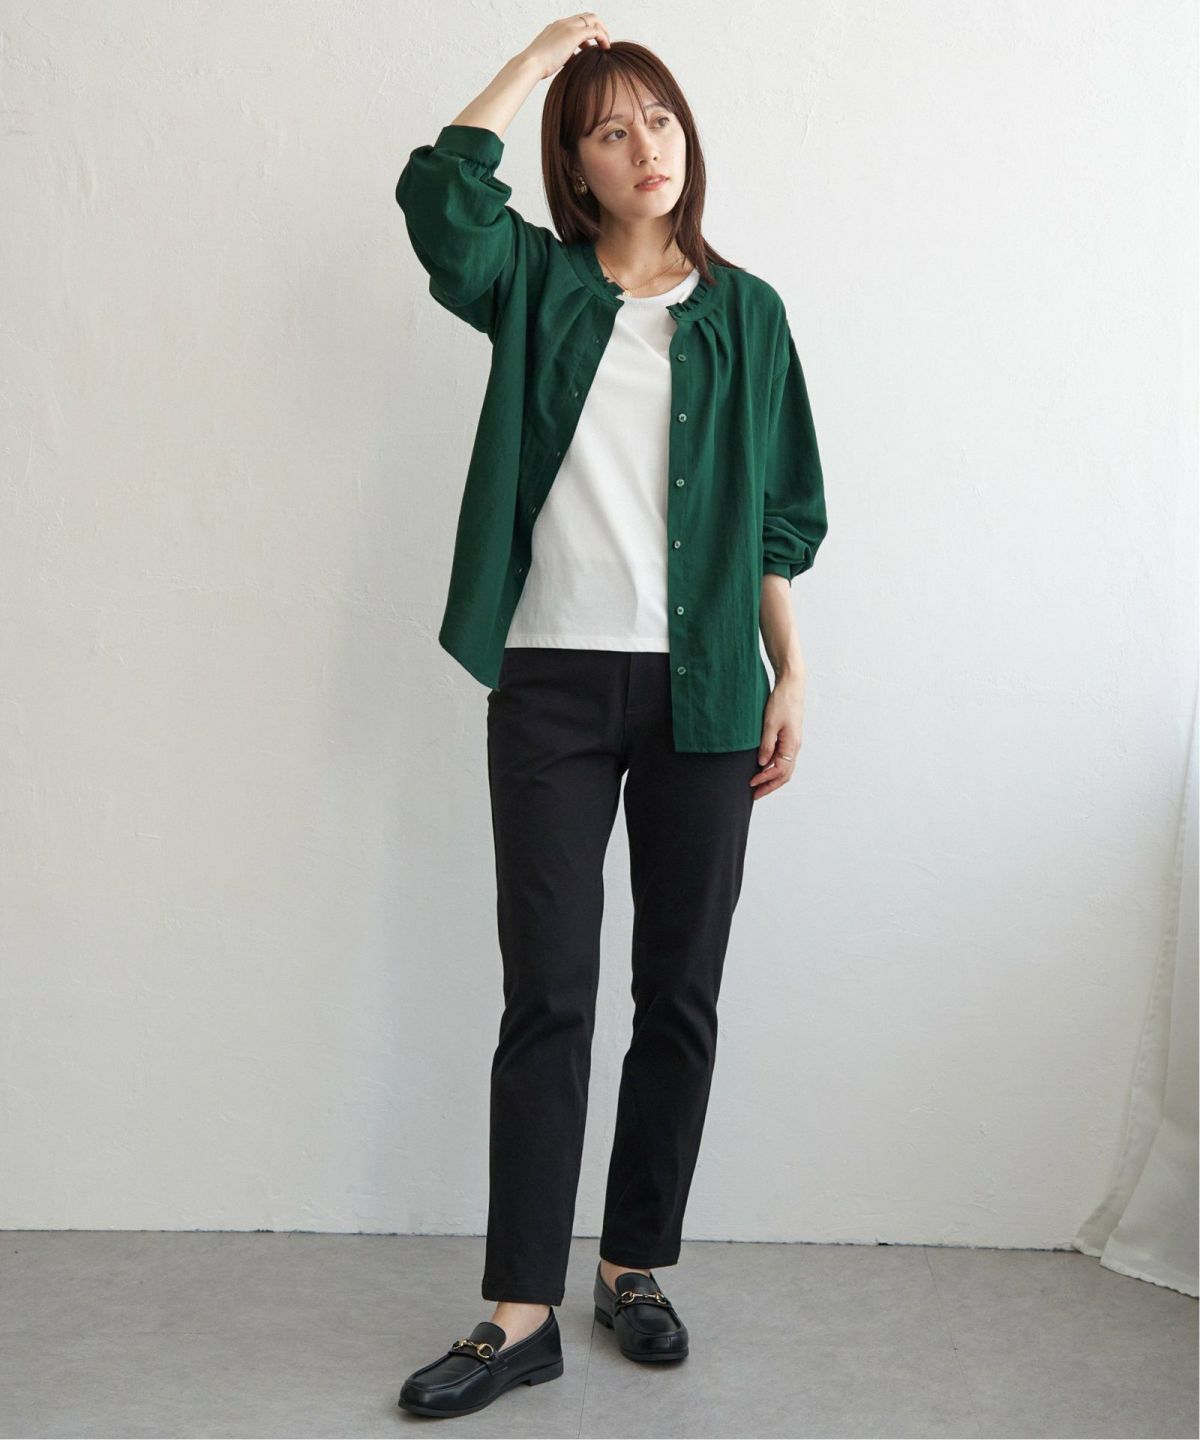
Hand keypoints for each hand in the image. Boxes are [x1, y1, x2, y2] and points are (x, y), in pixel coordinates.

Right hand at [520, 12, 611, 80]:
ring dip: (602, 31)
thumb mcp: (551, 58)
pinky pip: (595, 31)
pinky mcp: (574, 34)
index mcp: (555, 27)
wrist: (530, 64)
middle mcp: (563, 23)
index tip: (589, 46)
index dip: (585, 31)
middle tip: (603, 43)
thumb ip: (561, 56)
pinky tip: (606, 49)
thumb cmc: (537, 66)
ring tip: (606, 46)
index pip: (575, 22)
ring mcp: (568, 26)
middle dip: (597, 27)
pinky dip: (603, 38)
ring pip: (592, 19)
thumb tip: (569, 62)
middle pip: (586, 16)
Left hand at [751, 676, 804, 799]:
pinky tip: (763, 769)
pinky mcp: (789, 739)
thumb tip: (761, 763)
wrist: (791, 686)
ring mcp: (793, 743)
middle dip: (770, 786)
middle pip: (784, 775)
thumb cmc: (781, 702)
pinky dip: (774, 769)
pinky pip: (783, 760)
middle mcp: (795, 747)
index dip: (765, 779)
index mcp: (792, 745)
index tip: (751, 783)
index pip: (779, 770)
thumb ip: (766, 744)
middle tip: (754, 795)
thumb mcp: (769, 723)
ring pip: (785, 769)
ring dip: (772, 779)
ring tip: (758, 786)